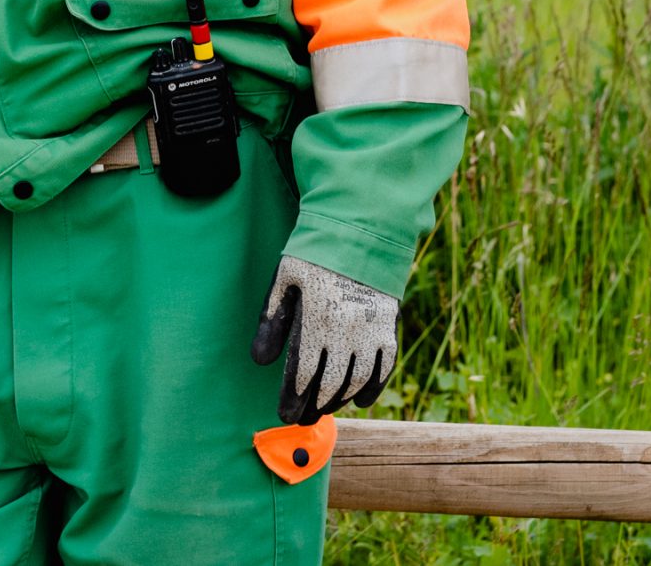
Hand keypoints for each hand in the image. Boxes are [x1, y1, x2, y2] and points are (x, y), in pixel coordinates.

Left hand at [249, 254, 397, 424]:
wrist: (360, 231)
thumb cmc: (312, 255)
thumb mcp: (284, 280)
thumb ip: (272, 321)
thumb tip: (260, 362)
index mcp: (316, 318)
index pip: (303, 372)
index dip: (293, 398)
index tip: (284, 415)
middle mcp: (347, 329)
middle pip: (330, 382)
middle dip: (315, 405)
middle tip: (303, 418)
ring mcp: (372, 329)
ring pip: (358, 379)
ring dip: (341, 399)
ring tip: (325, 408)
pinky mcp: (390, 325)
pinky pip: (385, 367)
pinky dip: (374, 388)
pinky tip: (360, 400)